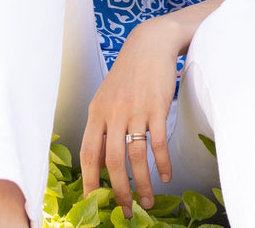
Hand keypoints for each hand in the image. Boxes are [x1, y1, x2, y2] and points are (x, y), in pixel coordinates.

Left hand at [80, 19, 178, 216]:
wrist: (149, 44)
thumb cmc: (128, 73)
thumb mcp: (108, 97)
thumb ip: (104, 126)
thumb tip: (103, 161)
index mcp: (97, 111)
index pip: (89, 152)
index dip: (89, 179)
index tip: (93, 200)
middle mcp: (113, 113)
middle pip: (113, 161)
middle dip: (119, 191)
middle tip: (126, 210)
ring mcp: (136, 110)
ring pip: (136, 157)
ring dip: (143, 184)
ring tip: (148, 201)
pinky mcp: (157, 108)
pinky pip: (158, 143)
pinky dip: (162, 164)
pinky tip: (165, 176)